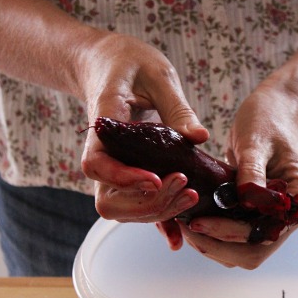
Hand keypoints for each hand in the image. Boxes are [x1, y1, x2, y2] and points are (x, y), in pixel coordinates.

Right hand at [79, 32, 208, 224]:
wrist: (107, 64)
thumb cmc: (130, 62)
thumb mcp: (158, 75)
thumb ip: (177, 107)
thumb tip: (201, 137)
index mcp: (103, 123)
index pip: (97, 163)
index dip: (123, 179)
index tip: (155, 179)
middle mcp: (101, 151)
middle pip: (108, 198)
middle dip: (147, 202)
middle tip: (185, 189)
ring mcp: (111, 165)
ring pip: (119, 206)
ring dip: (154, 211)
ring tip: (191, 197)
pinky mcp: (125, 171)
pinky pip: (133, 202)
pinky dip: (153, 218)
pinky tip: (175, 235)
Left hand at [173, 80, 297, 268]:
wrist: (275, 108)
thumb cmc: (268, 119)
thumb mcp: (256, 140)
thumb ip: (252, 171)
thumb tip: (244, 200)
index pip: (265, 232)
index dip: (231, 234)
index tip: (200, 223)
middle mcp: (291, 213)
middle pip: (255, 251)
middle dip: (218, 246)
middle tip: (186, 229)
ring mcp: (275, 214)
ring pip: (244, 248)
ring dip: (215, 243)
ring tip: (186, 225)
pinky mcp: (259, 211)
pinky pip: (238, 233)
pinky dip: (216, 232)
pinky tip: (195, 219)